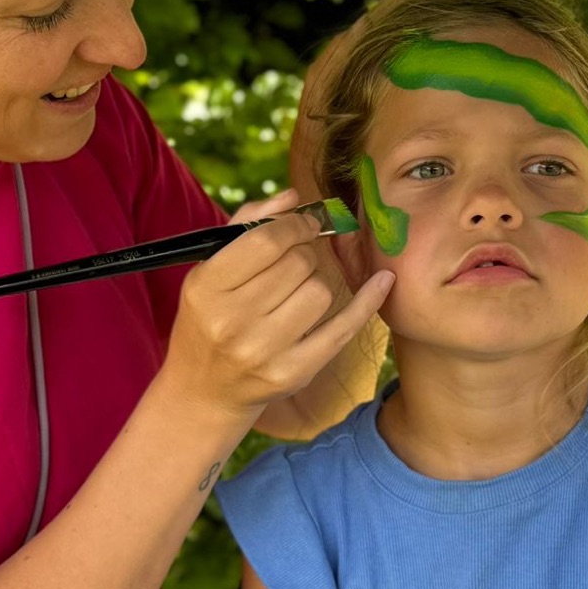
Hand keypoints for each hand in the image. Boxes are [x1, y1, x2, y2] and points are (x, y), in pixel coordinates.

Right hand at [162, 190, 391, 424]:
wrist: (204, 391)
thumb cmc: (208, 320)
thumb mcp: (209, 272)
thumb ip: (247, 226)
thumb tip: (294, 198)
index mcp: (205, 288)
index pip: (266, 241)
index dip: (295, 225)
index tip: (305, 224)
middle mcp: (231, 321)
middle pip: (298, 264)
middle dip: (305, 253)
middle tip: (296, 262)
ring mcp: (262, 351)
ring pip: (320, 291)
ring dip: (316, 283)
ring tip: (297, 292)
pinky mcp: (293, 373)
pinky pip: (342, 328)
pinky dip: (366, 301)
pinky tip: (383, 281)